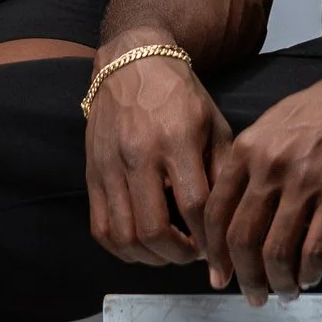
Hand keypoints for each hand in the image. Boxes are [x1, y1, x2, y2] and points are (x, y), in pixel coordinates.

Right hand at [86, 45, 232, 266]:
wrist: (131, 64)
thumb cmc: (180, 96)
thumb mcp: (214, 124)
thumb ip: (222, 170)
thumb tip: (229, 220)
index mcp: (176, 140)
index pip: (194, 205)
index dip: (209, 237)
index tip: (219, 249)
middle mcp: (139, 155)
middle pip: (155, 229)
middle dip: (179, 256)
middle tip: (194, 254)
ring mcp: (110, 166)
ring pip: (125, 236)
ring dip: (151, 257)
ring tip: (170, 252)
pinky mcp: (92, 174)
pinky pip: (100, 229)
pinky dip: (122, 249)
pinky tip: (142, 246)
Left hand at [204, 53, 321, 304]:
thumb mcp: (273, 125)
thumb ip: (250, 165)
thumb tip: (236, 214)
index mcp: (248, 149)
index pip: (216, 213)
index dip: (215, 252)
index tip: (219, 273)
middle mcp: (270, 167)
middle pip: (242, 239)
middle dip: (244, 277)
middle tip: (252, 294)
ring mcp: (305, 182)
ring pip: (276, 252)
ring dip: (278, 282)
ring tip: (284, 292)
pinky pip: (315, 249)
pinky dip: (310, 272)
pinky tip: (311, 276)